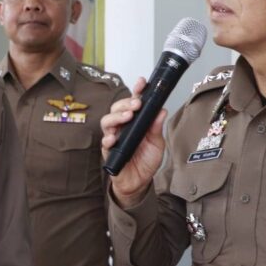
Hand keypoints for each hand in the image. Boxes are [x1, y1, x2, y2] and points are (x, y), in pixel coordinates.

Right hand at [100, 77, 166, 208]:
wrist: (139, 183)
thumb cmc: (146, 161)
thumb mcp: (157, 144)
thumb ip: (157, 128)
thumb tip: (161, 111)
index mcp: (136, 122)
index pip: (134, 102)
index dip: (137, 91)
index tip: (142, 82)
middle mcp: (123, 126)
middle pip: (117, 108)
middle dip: (126, 103)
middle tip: (136, 104)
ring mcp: (114, 137)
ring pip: (107, 120)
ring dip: (116, 117)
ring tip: (127, 117)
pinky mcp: (108, 151)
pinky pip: (104, 142)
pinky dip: (108, 138)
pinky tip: (114, 138)